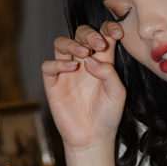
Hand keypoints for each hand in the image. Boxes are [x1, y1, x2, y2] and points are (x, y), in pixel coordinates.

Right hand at [41, 22, 126, 153]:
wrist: (93, 137)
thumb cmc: (108, 115)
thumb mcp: (117, 93)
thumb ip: (109, 73)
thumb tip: (90, 59)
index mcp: (102, 61)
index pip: (103, 35)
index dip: (109, 27)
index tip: (116, 32)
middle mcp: (83, 62)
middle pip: (80, 34)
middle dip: (89, 34)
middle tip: (98, 44)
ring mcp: (66, 71)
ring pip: (61, 43)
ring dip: (72, 43)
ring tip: (83, 52)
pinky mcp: (53, 83)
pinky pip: (49, 65)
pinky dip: (58, 63)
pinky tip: (72, 68)